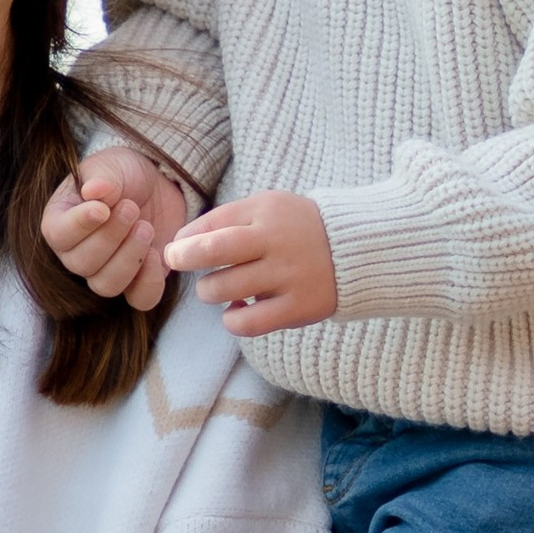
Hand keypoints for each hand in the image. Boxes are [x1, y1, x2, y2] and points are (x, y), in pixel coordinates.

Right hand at [41, 146, 193, 309]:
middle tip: (131, 208)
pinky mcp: (137, 282)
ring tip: (146, 227)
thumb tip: (93, 190)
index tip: (103, 208)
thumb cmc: (123, 173)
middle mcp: (76, 253)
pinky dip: (149, 283)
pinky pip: (139, 300)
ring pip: (106, 285)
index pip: (57, 235)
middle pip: (82, 264)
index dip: (79, 226)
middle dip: (111, 236)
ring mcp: (106, 271)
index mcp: (61, 221)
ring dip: (129, 258)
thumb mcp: (111, 165)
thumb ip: (101, 176)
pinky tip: (157, 254)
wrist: (156, 184)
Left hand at [162, 192, 337, 336]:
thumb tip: (180, 242)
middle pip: (212, 250)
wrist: (357, 251)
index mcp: (266, 212)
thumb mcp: (267, 208)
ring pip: (223, 289)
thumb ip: (226, 220)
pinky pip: (247, 323)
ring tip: (217, 288)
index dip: (184, 239)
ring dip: (209, 291)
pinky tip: (238, 310)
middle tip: (176, 263)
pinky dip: (232, 320)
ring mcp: (288, 276)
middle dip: (183, 258)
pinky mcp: (298, 307)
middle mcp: (276, 241)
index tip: (176, 249)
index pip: (211, 223)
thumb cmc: (297, 229)